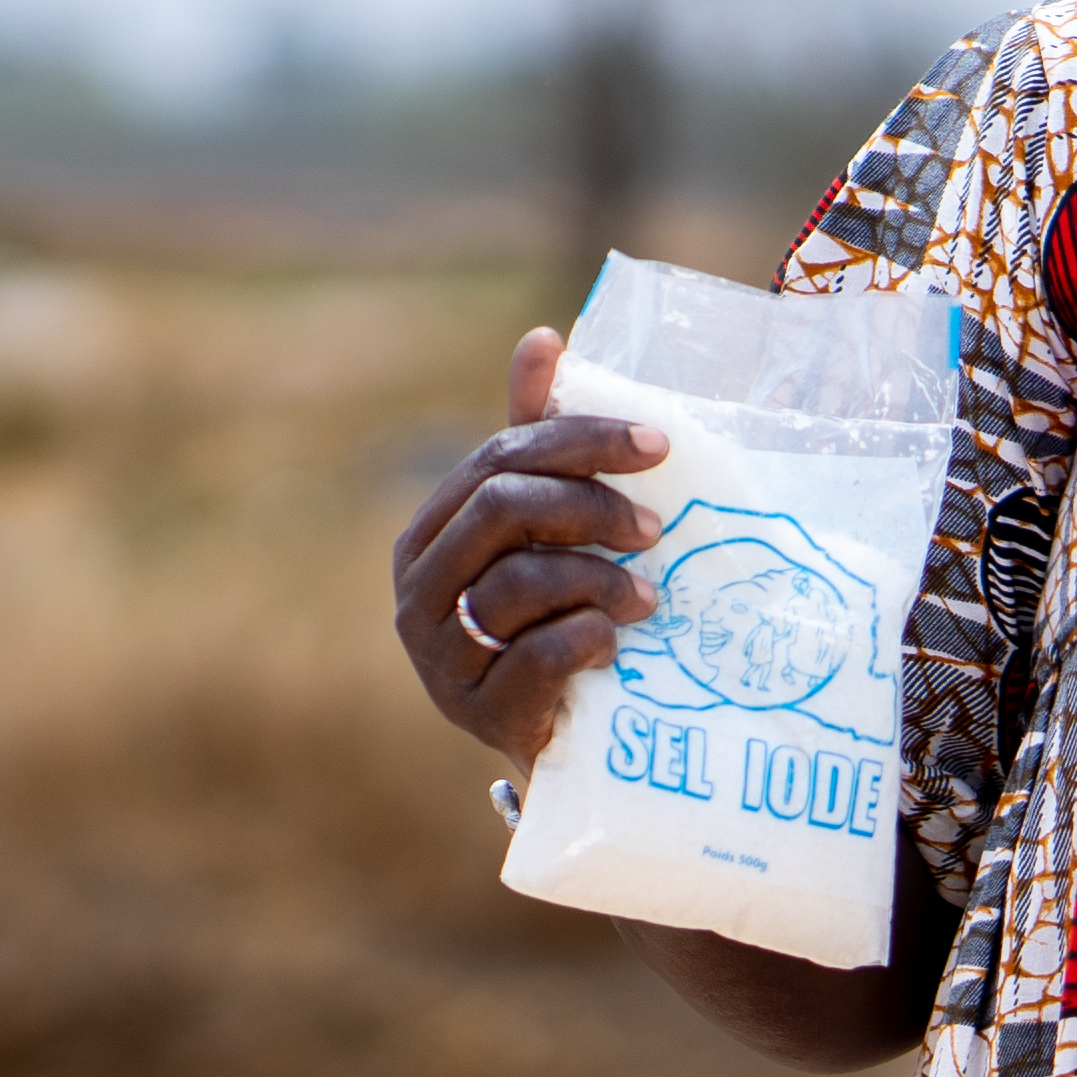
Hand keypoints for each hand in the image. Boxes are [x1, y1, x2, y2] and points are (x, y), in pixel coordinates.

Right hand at [390, 325, 663, 768]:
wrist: (554, 738)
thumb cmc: (548, 620)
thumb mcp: (545, 532)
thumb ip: (538, 442)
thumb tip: (543, 338)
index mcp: (428, 534)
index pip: (499, 459)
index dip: (581, 441)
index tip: (659, 447)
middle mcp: (417, 591)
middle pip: (504, 509)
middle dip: (591, 508)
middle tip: (655, 530)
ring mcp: (438, 656)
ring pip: (522, 581)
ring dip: (603, 581)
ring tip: (648, 598)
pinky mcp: (474, 711)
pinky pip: (540, 654)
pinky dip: (591, 639)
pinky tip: (616, 643)